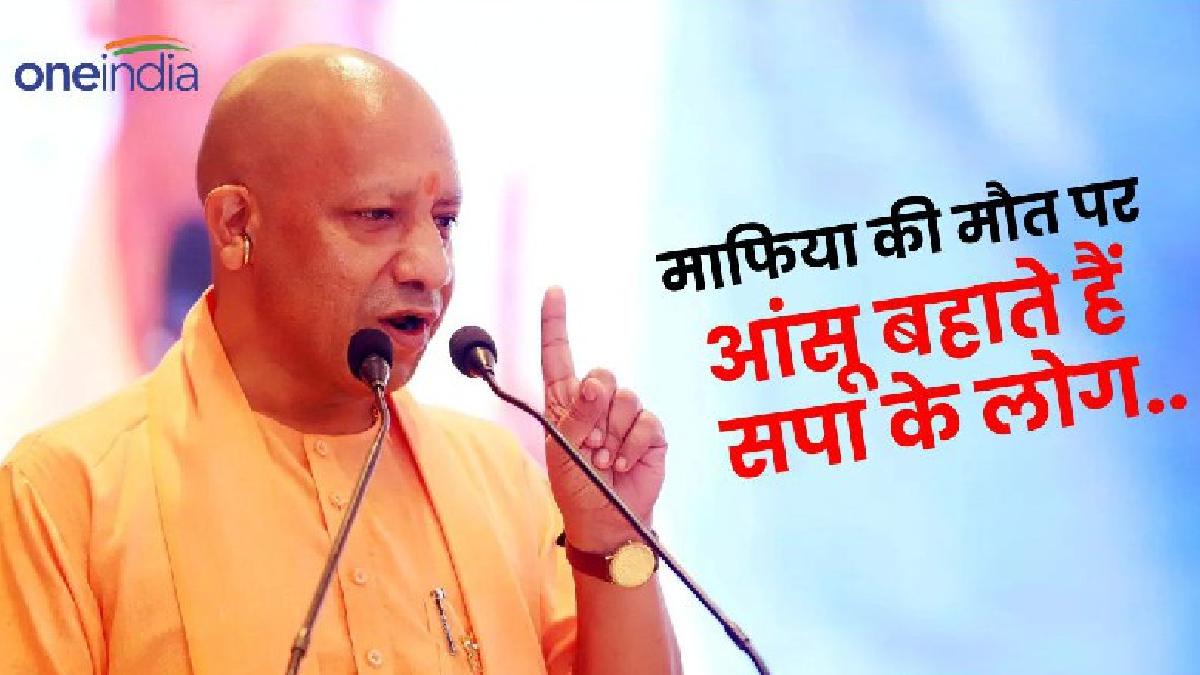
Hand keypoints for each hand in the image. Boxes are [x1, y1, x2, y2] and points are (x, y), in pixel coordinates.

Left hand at [540, 287, 667, 552]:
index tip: (554, 291)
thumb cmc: (577, 487)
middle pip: (600, 374)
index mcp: (565, 402)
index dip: (555, 323)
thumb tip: (594, 383)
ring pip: (624, 397)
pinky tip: (622, 463)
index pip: (558, 355)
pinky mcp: (650, 431)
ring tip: (603, 459)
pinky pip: (644, 421)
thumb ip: (575, 416)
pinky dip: (631, 445)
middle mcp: (595, 403)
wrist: (608, 521)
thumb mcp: (562, 452)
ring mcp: (625, 416)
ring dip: (612, 434)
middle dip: (593, 408)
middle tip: (588, 444)